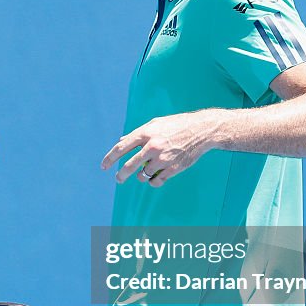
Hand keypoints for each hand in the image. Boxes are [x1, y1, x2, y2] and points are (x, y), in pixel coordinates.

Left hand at [101, 111, 218, 186]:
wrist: (202, 130)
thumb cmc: (177, 125)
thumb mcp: (155, 123)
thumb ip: (137, 133)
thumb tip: (121, 141)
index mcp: (146, 133)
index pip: (121, 148)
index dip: (110, 158)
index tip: (104, 166)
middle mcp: (152, 146)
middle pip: (129, 166)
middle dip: (121, 175)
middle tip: (118, 179)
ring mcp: (163, 158)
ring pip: (143, 175)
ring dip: (141, 176)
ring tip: (145, 171)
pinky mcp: (173, 168)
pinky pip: (156, 181)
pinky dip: (153, 181)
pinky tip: (155, 177)